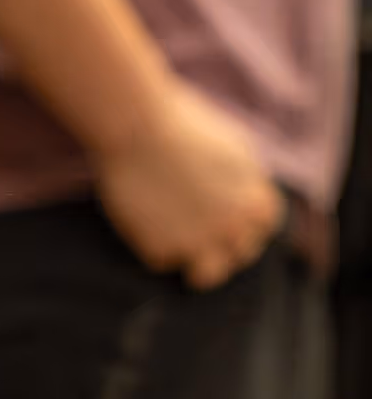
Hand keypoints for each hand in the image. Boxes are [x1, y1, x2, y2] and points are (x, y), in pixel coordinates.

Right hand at [94, 76, 283, 289]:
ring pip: (206, 276)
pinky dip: (151, 243)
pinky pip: (161, 260)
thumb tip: (242, 195)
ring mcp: (198, 245)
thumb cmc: (180, 122)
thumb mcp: (233, 145)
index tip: (225, 212)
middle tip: (195, 224)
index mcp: (256, 202)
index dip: (244, 220)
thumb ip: (245, 180)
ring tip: (177, 244)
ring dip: (196, 263)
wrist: (135, 126)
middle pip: (239, 254)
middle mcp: (235, 230)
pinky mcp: (162, 252)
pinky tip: (141, 216)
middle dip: (222, 241)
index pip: (263, 227)